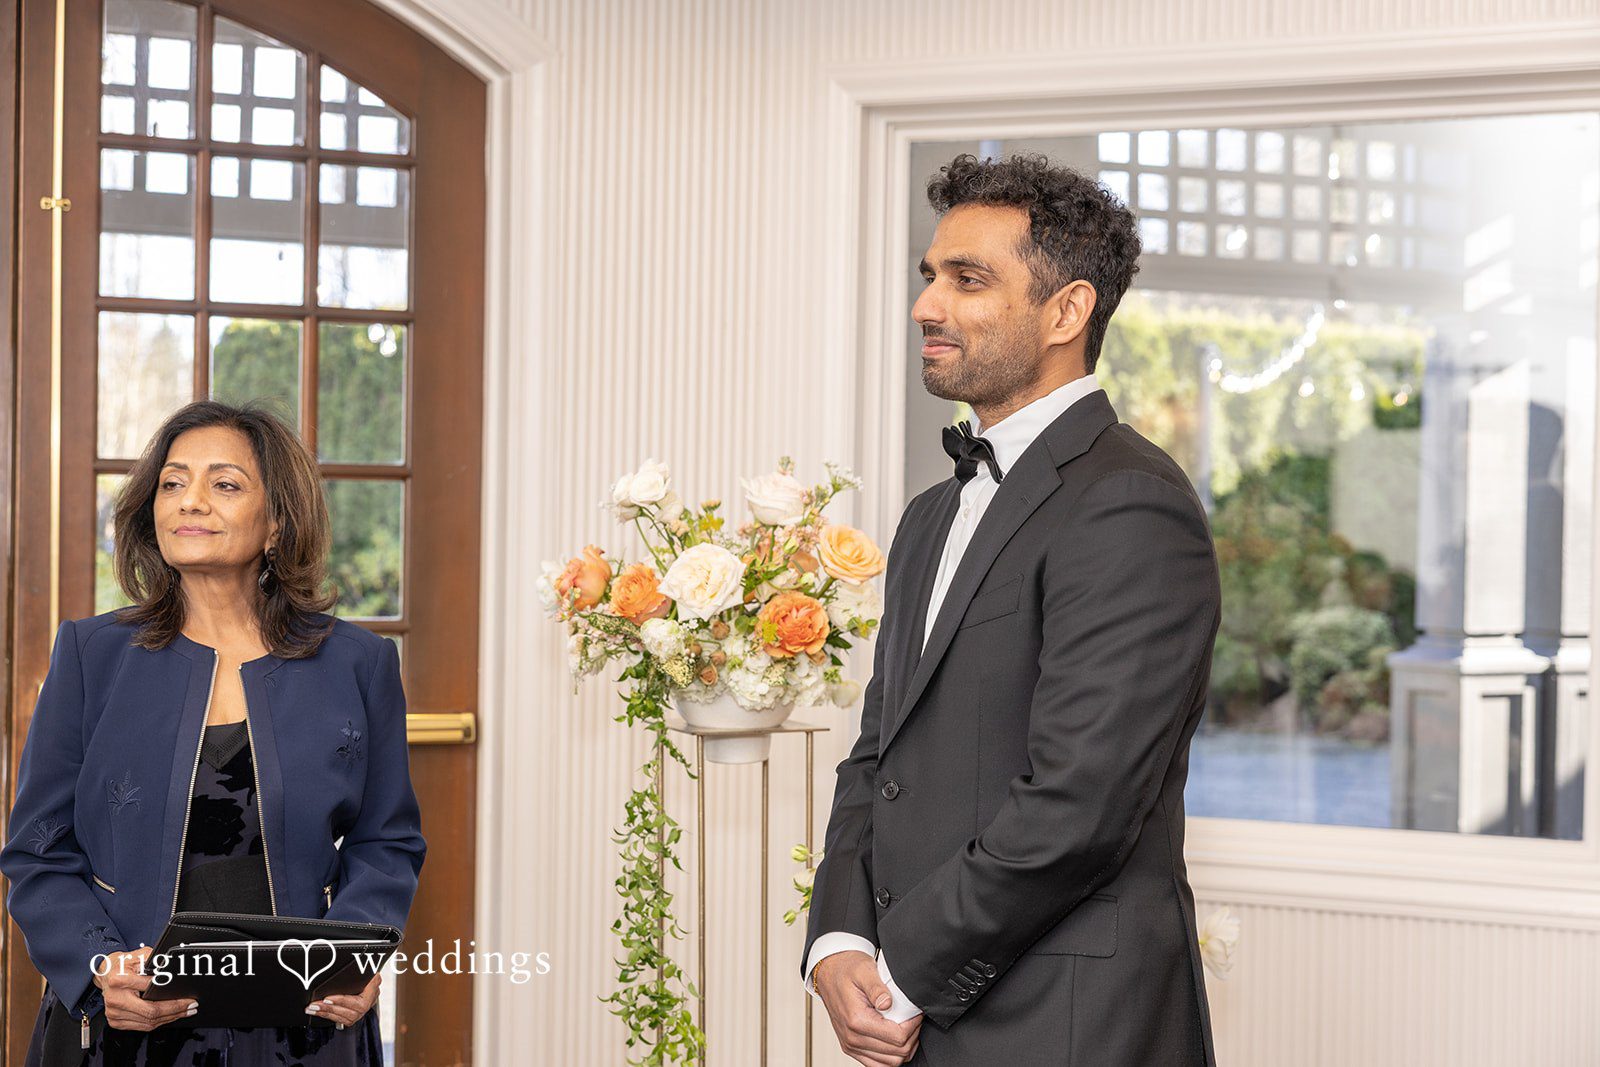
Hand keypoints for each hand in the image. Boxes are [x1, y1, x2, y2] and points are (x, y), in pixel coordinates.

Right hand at [95, 946, 197, 1031]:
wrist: (105, 973)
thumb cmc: (124, 963)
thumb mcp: (140, 955)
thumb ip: (156, 960)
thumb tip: (174, 967)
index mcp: (119, 979)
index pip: (151, 990)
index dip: (172, 995)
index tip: (188, 996)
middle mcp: (115, 999)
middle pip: (151, 1011)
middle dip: (175, 1010)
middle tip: (191, 1006)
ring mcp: (114, 1013)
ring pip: (148, 1022)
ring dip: (169, 1018)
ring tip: (184, 1012)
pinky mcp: (115, 1021)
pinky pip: (141, 1026)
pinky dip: (158, 1023)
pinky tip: (170, 1017)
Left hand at [307, 971, 379, 1028]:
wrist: (370, 983)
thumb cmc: (366, 975)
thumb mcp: (367, 971)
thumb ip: (364, 972)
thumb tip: (360, 970)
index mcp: (372, 993)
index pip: (358, 1000)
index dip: (342, 1000)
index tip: (327, 998)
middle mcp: (368, 1005)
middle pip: (347, 1010)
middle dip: (328, 1007)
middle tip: (315, 1004)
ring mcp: (360, 1013)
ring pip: (341, 1016)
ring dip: (324, 1012)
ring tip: (312, 1008)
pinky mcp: (352, 1018)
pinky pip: (338, 1019)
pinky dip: (326, 1015)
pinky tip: (317, 1012)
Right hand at [814, 951, 921, 1065]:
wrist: (829, 973)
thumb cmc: (846, 970)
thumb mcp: (864, 970)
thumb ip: (876, 988)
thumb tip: (887, 1003)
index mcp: (856, 1020)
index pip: (897, 1037)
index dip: (913, 1026)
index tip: (916, 1014)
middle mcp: (852, 1038)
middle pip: (897, 1053)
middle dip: (912, 1037)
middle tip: (914, 1020)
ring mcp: (851, 1046)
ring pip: (890, 1063)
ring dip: (904, 1048)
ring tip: (906, 1028)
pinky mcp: (851, 1048)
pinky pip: (877, 1064)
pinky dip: (891, 1056)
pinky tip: (895, 1040)